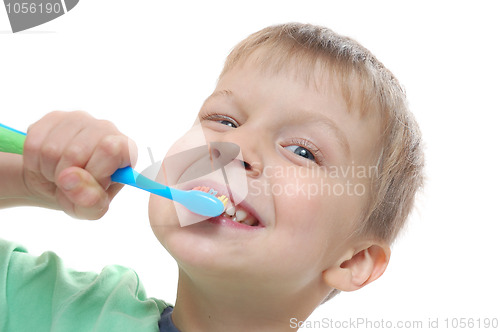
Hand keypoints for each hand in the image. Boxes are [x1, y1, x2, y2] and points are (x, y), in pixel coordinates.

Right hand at [22, 111, 136, 218]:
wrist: (56, 184)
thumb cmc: (82, 196)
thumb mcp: (91, 209)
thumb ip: (90, 200)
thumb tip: (71, 178)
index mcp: (125, 150)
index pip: (112, 150)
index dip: (95, 172)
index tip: (89, 184)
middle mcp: (106, 128)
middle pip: (75, 153)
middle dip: (66, 178)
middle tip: (71, 184)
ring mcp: (80, 119)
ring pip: (51, 149)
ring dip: (50, 172)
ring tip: (60, 175)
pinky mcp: (54, 117)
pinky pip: (34, 144)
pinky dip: (35, 163)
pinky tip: (47, 164)